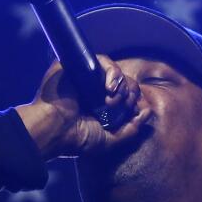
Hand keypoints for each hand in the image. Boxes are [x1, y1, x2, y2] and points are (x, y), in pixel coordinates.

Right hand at [21, 54, 151, 158]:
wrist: (53, 130)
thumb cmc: (76, 139)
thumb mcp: (110, 140)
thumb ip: (131, 129)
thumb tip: (148, 111)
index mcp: (101, 105)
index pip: (128, 95)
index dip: (133, 102)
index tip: (130, 113)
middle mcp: (94, 89)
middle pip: (126, 82)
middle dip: (129, 96)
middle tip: (118, 108)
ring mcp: (86, 76)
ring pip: (118, 72)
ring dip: (121, 88)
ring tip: (109, 102)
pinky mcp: (78, 64)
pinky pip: (104, 60)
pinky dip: (113, 74)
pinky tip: (109, 89)